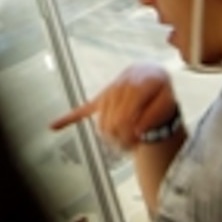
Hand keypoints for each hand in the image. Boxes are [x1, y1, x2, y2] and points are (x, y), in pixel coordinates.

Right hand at [55, 64, 176, 151]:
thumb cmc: (159, 90)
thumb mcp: (167, 101)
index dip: (130, 134)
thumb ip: (154, 114)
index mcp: (137, 86)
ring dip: (110, 137)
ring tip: (123, 144)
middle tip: (130, 147)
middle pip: (113, 122)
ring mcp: (107, 93)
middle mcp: (119, 87)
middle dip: (121, 139)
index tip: (136, 142)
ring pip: (102, 123)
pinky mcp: (99, 99)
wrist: (149, 74)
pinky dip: (68, 118)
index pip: (126, 117)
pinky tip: (53, 126)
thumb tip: (137, 130)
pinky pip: (83, 109)